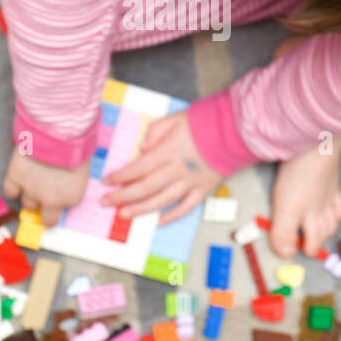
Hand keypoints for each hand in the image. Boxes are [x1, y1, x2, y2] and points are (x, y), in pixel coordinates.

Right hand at [2, 150, 90, 225]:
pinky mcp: (16, 177)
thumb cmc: (76, 145)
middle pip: (47, 218)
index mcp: (72, 198)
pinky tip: (17, 181)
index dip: (62, 198)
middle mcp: (51, 199)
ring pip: (28, 204)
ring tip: (34, 180)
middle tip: (46, 196)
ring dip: (31, 195)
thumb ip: (72, 181)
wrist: (58, 131)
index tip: (61, 189)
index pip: (66, 207)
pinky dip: (12, 188)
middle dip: (47, 209)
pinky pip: (10, 191)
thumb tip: (66, 180)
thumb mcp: (83, 168)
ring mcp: (32, 189)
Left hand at [101, 111, 222, 224]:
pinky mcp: (204, 189)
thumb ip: (156, 131)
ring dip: (141, 209)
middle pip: (145, 187)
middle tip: (106, 202)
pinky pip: (186, 207)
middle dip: (123, 196)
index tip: (107, 181)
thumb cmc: (205, 122)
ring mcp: (191, 182)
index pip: (138, 168)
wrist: (235, 131)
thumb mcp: (176, 118)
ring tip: (124, 215)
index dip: (121, 176)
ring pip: (162, 201)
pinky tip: (159, 221)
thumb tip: (142, 148)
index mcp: (169, 152)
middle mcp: (177, 170)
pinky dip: (172, 216)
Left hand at [269, 132, 340, 257]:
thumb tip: (287, 255)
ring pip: (333, 219)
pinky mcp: (332, 179)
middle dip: (316, 243)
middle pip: (323, 232)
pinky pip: (339, 202)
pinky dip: (336, 212)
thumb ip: (284, 233)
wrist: (319, 143)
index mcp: (307, 215)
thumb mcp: (285, 208)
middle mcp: (321, 208)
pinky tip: (331, 211)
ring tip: (316, 232)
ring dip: (326, 229)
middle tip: (305, 246)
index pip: (311, 241)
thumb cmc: (300, 175)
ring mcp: (329, 194)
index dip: (305, 248)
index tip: (293, 251)